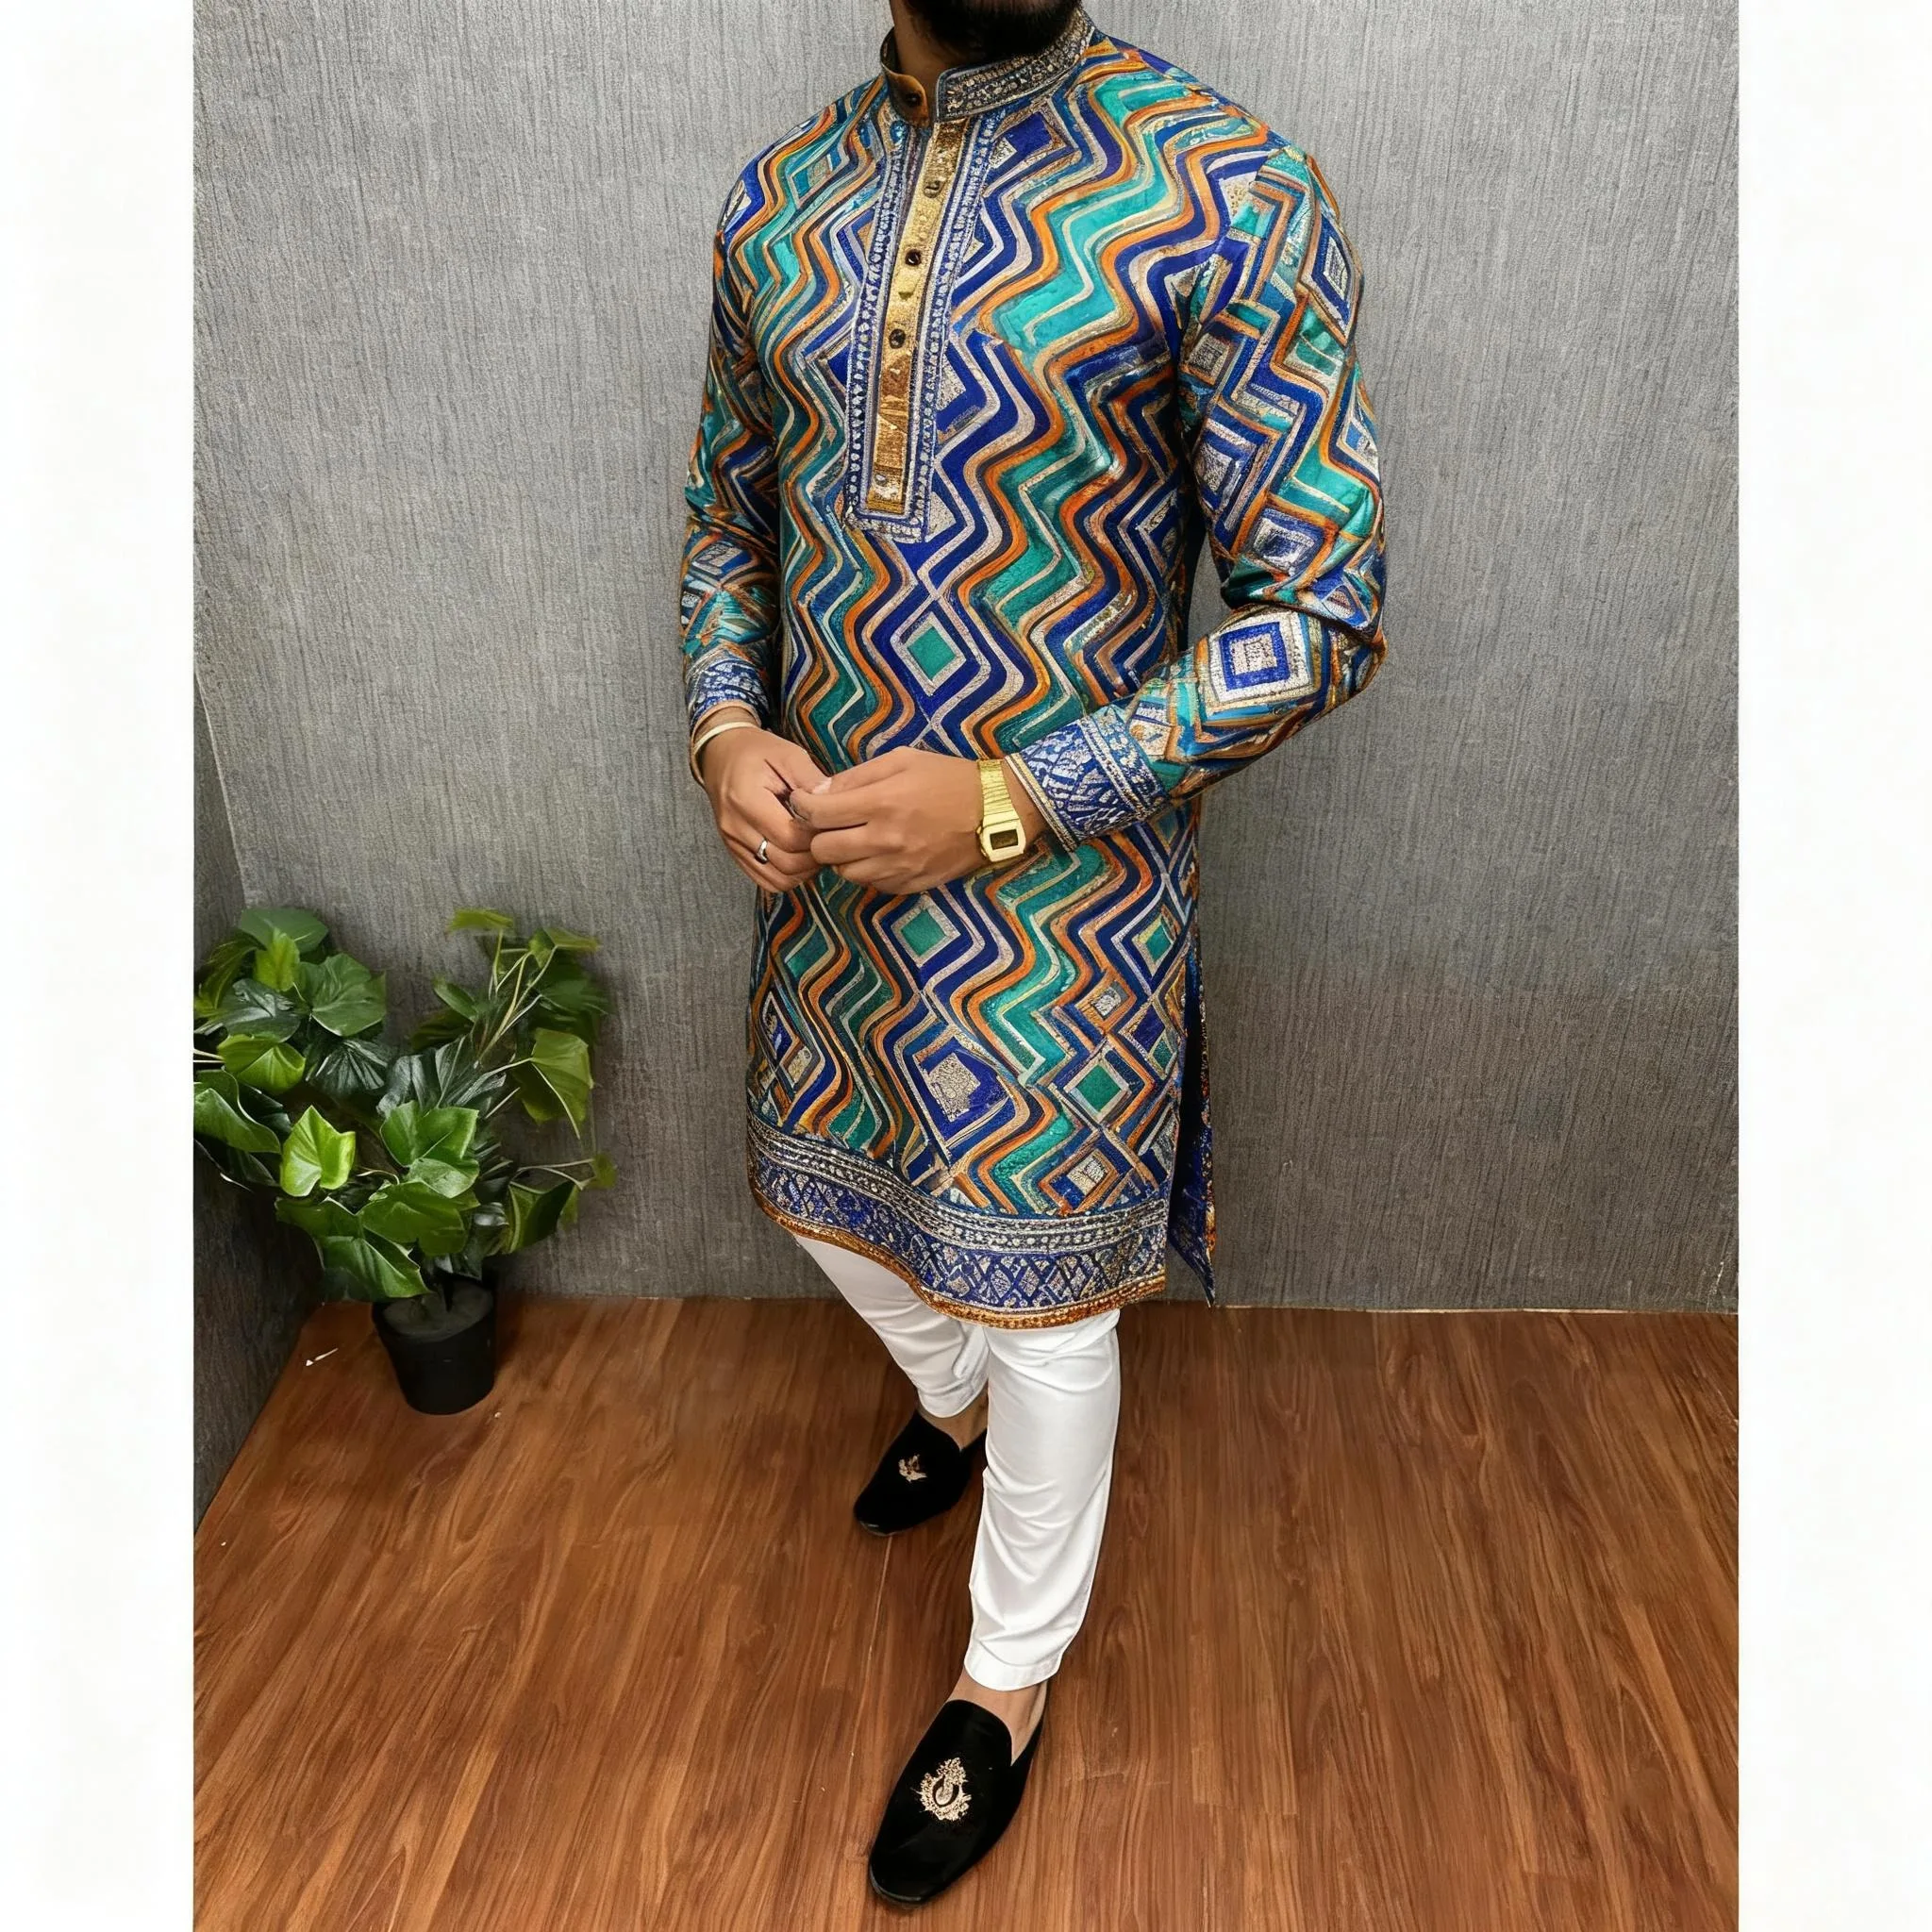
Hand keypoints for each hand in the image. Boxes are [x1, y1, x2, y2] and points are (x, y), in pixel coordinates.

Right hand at [696, 708, 827, 887]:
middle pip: (786, 863)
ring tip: (816, 848)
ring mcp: (733, 845)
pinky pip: (766, 880)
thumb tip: (837, 805)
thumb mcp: (788, 754)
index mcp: (747, 800)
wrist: (720, 755)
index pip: (791, 838)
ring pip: (777, 879)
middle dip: (815, 856)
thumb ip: (812, 780)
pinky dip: (788, 876)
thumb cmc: (757, 752)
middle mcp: (735, 828)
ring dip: (803, 870)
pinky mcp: (735, 854)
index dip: (818, 836)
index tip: (831, 823)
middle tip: (829, 838)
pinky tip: (800, 857)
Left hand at [787, 745, 1044, 893]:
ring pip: (844, 873)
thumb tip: (818, 793)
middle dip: (818, 836)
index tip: (803, 803)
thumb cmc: (949, 777)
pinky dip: (868, 870)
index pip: (816, 815)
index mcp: (881, 803)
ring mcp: (898, 868)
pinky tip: (880, 853)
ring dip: (842, 856)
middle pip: (823, 851)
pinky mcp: (911, 885)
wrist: (998, 810)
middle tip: (829, 824)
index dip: (801, 807)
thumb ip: (856, 776)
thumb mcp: (901, 759)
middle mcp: (885, 841)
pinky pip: (872, 885)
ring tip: (856, 838)